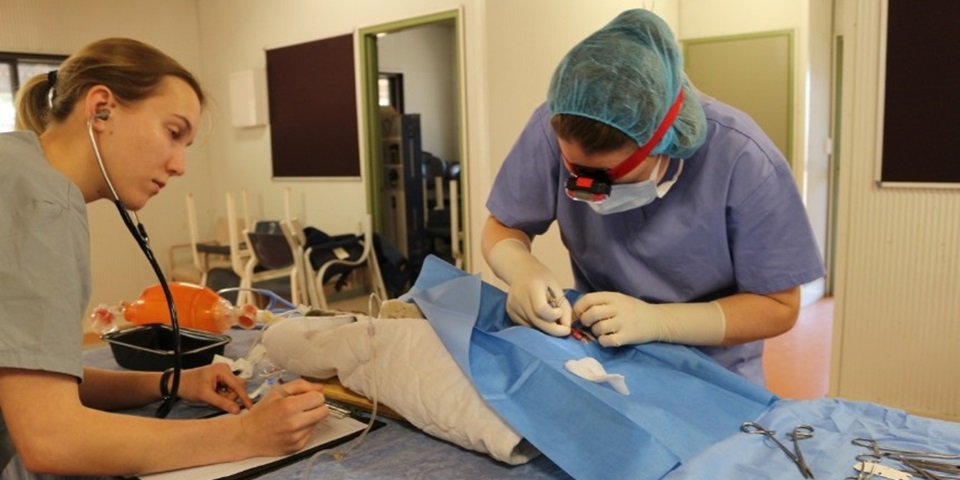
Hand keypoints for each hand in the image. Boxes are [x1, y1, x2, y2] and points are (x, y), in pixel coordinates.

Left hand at [175, 363, 252, 412]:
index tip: (250, 408)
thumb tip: (236, 410)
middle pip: (237, 387)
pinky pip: (228, 390)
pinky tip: (213, 396)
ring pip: (233, 390)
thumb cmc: (188, 385)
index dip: (244, 398)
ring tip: (212, 399)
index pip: (237, 385)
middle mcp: (225, 369)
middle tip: (217, 402)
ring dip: (225, 398)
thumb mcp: (205, 396)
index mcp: (222, 370)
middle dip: (229, 397)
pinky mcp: (221, 379)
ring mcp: (223, 374)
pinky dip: (222, 396)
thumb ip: (222, 403)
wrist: (177, 383)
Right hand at [241, 379, 328, 455]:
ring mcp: (297, 437)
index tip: (306, 397)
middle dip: (317, 406)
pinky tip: (291, 428)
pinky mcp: (297, 447)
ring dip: (310, 418)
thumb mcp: (277, 391)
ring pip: (318, 423)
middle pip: (324, 411)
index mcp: (289, 406)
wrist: (247, 435)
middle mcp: (295, 423)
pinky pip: (310, 434)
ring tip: (294, 418)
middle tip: (304, 407)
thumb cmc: (261, 412)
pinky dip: (304, 429)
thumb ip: (300, 385)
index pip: (320, 398)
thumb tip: (320, 387)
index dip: (313, 396)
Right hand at [487, 239, 571, 335]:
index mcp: (532, 286)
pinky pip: (526, 325)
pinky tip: (541, 317)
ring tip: (552, 319)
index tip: (560, 313)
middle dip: (553, 329)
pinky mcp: (510, 312)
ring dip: (545, 327)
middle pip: (536, 321)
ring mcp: (513, 306)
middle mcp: (519, 297)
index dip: (553, 316)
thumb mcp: (556, 287)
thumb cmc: (542, 278)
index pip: (541, 309)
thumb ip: (564, 307)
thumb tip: (567, 328)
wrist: (520, 271)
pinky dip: (536, 325)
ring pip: (532, 326)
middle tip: (564, 330)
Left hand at [574, 292, 725, 346]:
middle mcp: (618, 308)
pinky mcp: (627, 336)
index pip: (588, 299)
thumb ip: (601, 303)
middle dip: (585, 321)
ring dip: (595, 332)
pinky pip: (607, 341)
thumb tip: (577, 312)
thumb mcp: (619, 300)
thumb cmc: (633, 310)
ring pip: (598, 328)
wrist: (657, 320)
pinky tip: (608, 339)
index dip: (578, 308)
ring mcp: (623, 322)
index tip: (576, 316)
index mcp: (613, 296)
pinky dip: (603, 341)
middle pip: (591, 314)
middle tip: (588, 325)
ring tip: (602, 332)